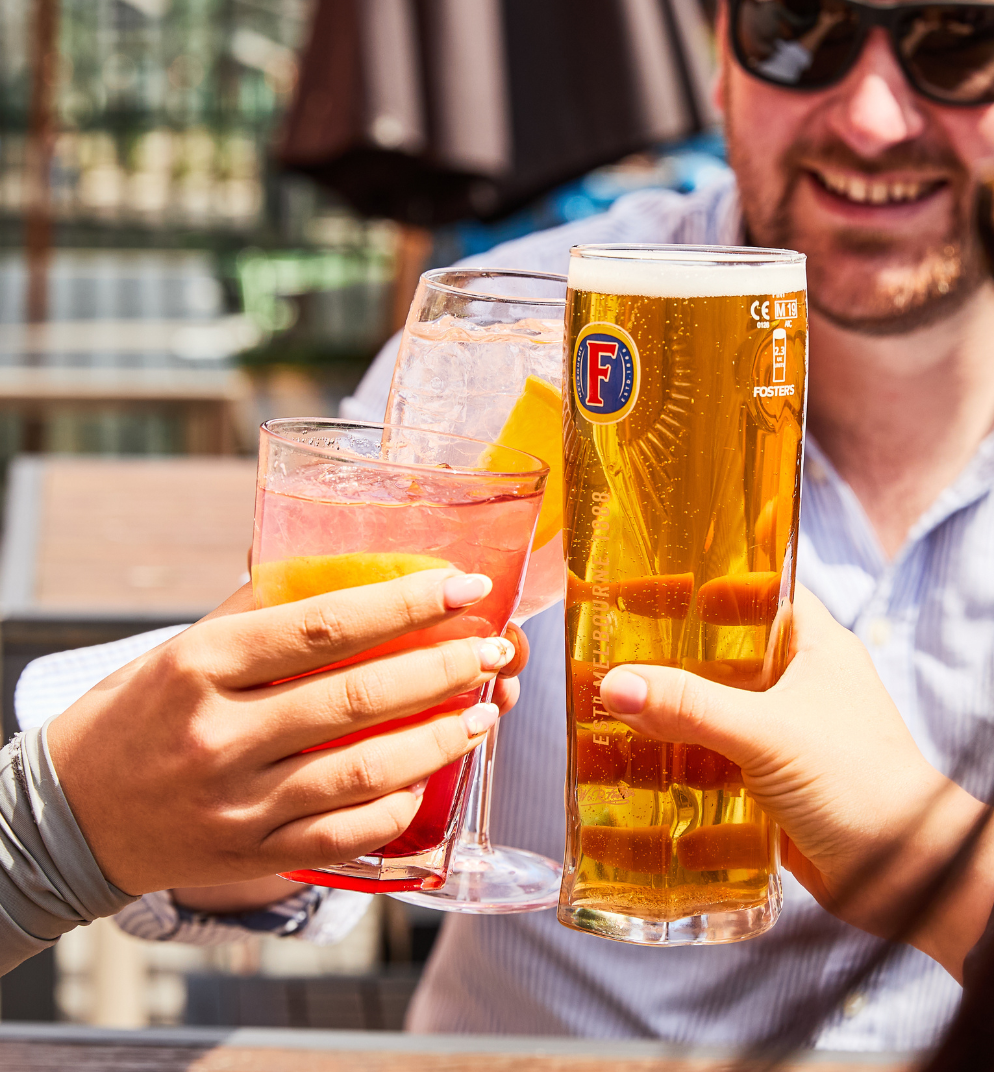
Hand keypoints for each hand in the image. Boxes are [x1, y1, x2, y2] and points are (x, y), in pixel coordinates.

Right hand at [48, 569, 527, 896]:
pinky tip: (431, 777)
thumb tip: (347, 566)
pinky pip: (342, 836)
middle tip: (494, 649)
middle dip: (442, 669)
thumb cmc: (140, 713)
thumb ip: (262, 611)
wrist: (70, 814)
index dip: (406, 604)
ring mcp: (236, 804)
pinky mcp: (249, 856)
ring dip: (438, 739)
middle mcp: (219, 734)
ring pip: (362, 770)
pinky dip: (396, 805)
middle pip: (356, 697)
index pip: (323, 625)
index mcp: (203, 664)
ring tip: (485, 711)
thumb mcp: (186, 647)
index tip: (466, 588)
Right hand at [599, 587, 993, 979]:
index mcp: (815, 647)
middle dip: (673, 658)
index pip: (760, 592)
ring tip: (609, 709)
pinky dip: (683, 768)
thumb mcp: (767, 734)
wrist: (907, 878)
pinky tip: (637, 772)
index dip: (710, 584)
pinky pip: (718, 765)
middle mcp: (801, 685)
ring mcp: (788, 737)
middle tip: (614, 650)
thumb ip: (690, 707)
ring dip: (672, 717)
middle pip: (726, 657)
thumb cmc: (859, 785)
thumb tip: (616, 685)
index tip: (654, 583)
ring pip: (717, 713)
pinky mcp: (774, 785)